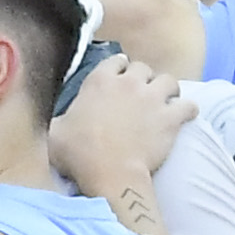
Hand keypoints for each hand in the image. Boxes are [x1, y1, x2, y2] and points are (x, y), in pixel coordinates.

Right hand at [50, 47, 193, 203]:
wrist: (110, 173)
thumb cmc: (78, 154)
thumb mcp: (54, 132)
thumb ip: (55, 118)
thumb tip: (45, 117)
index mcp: (99, 80)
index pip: (115, 61)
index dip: (118, 70)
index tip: (118, 80)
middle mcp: (129, 82)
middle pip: (143, 68)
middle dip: (143, 79)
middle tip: (140, 95)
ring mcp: (153, 97)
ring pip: (168, 80)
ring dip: (167, 89)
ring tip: (164, 101)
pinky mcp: (171, 116)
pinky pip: (188, 105)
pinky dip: (188, 110)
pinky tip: (185, 116)